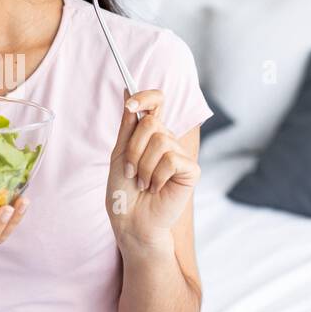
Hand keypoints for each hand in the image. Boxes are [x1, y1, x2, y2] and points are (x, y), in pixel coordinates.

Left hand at [106, 87, 200, 245]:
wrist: (130, 221)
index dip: (145, 97)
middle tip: (130, 171)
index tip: (130, 104)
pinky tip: (156, 188)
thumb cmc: (124, 191)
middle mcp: (168, 140)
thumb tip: (128, 90)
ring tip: (142, 183)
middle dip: (133, 150)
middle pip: (151, 123)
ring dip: (142, 166)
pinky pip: (171, 160)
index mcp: (150, 134)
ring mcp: (180, 154)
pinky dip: (156, 176)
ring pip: (160, 141)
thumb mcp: (119, 154)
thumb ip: (128, 125)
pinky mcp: (191, 170)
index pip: (156, 102)